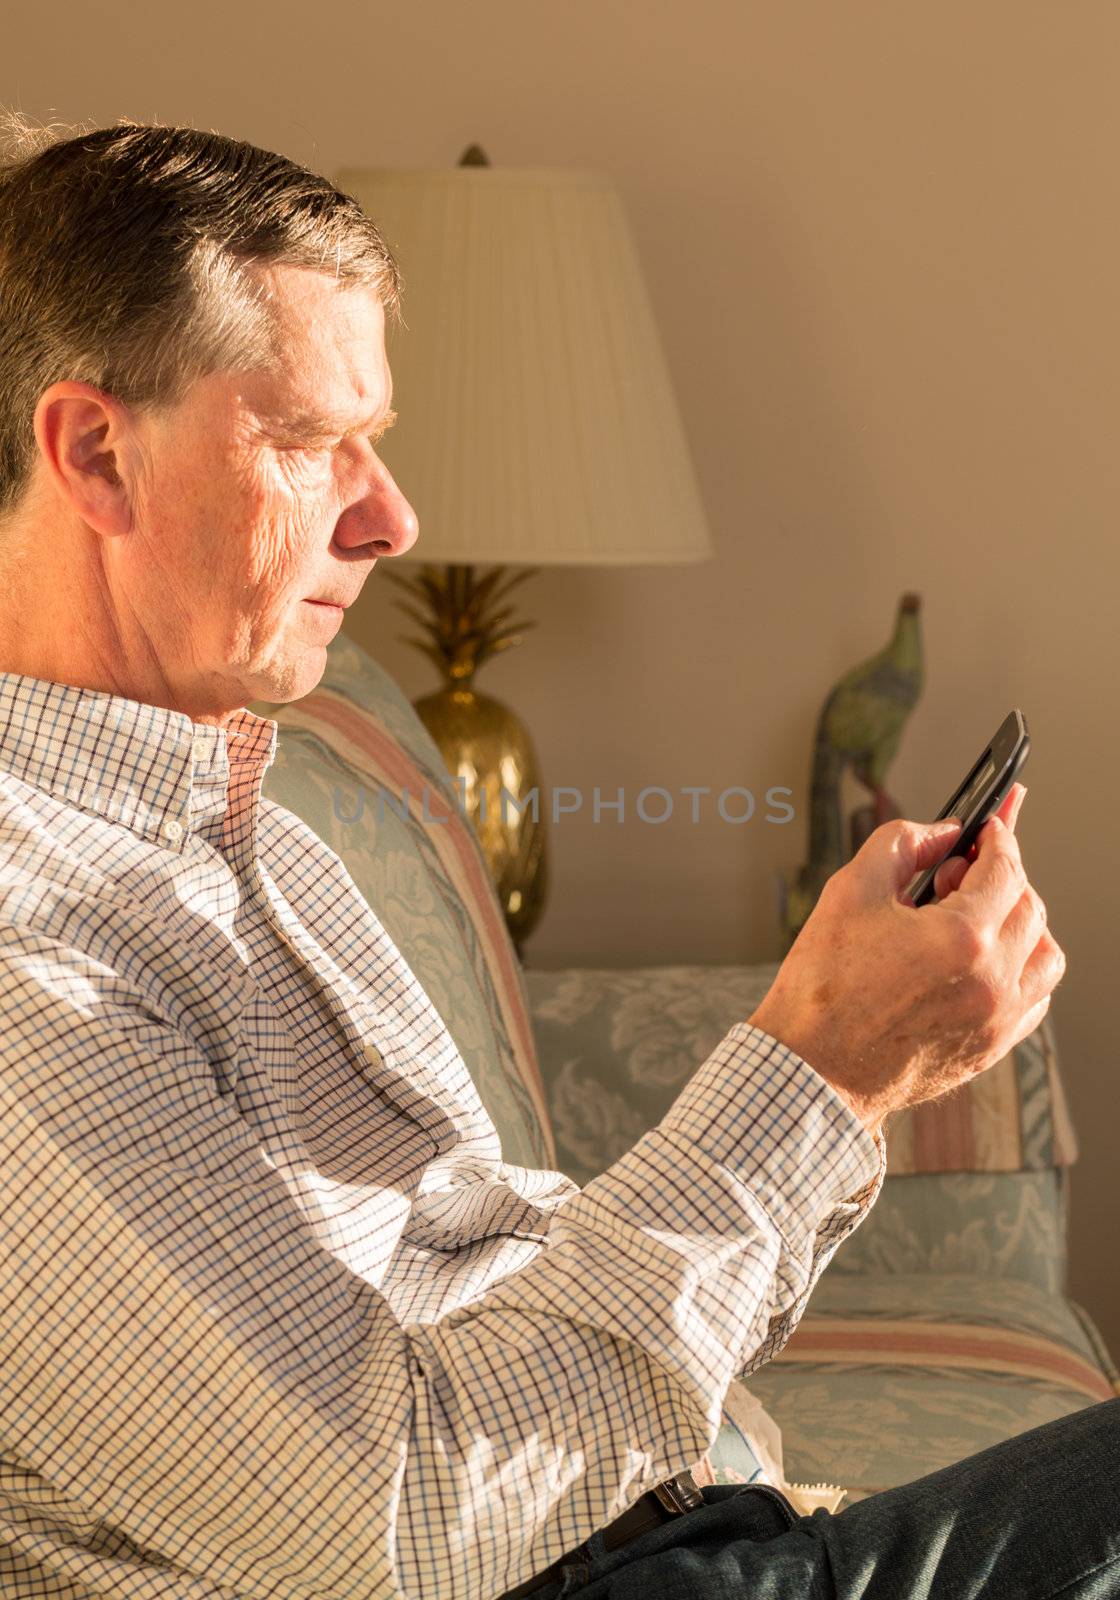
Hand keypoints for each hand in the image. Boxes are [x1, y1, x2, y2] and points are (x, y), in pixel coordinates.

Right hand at [749, 784, 1065, 1132]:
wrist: (813, 1068)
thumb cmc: (823, 987)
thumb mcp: (850, 891)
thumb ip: (901, 844)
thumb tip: (942, 833)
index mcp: (963, 939)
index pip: (1006, 869)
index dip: (998, 838)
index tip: (988, 829)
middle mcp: (993, 981)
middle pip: (1030, 909)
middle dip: (1003, 878)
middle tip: (960, 871)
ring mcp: (997, 1021)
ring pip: (1045, 956)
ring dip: (1022, 925)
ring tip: (978, 917)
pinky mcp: (991, 1048)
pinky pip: (1034, 999)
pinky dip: (1022, 970)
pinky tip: (984, 960)